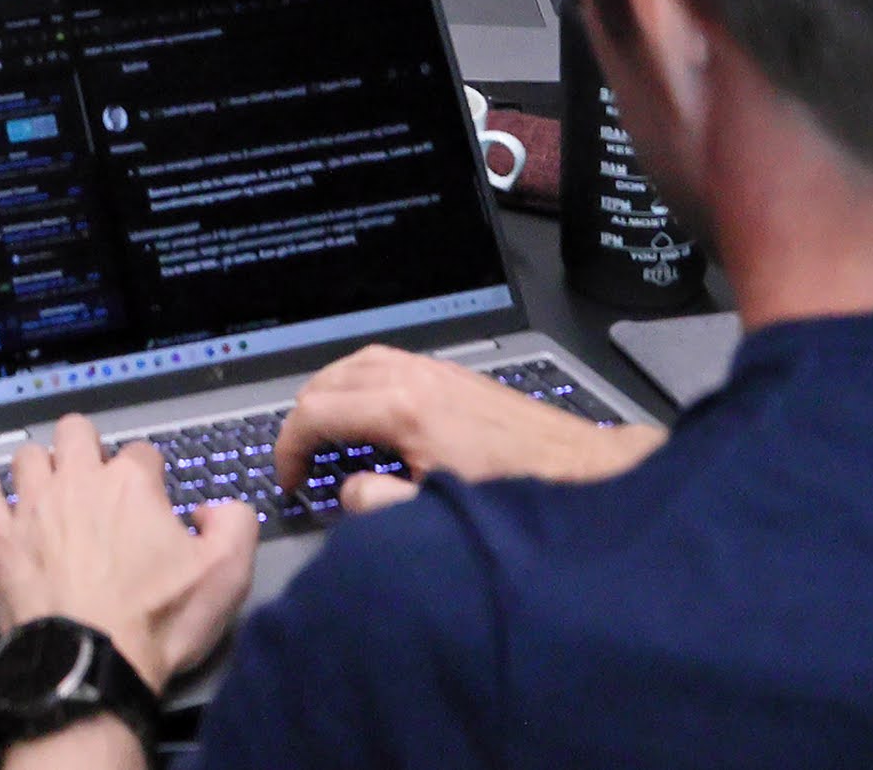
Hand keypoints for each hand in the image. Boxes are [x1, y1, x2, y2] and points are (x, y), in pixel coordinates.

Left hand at [0, 414, 254, 695]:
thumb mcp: (226, 574)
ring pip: (28, 456)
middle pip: (76, 432)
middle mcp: (77, 481)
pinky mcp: (0, 537)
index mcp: (131, 484)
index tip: (150, 499)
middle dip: (86, 446)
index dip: (148, 475)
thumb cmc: (156, 622)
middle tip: (94, 478)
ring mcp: (33, 507)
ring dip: (40, 465)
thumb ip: (234, 524)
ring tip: (48, 485)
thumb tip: (213, 509)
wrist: (90, 663)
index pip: (142, 453)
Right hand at [271, 345, 666, 512]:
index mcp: (403, 409)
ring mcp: (436, 370)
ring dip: (331, 393)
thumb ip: (380, 503)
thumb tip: (346, 490)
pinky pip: (388, 361)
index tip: (290, 481)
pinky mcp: (456, 375)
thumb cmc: (516, 494)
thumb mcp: (439, 511)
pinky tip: (372, 413)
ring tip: (325, 430)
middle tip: (301, 459)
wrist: (584, 472)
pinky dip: (362, 381)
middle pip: (330, 379)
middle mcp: (415, 377)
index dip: (288, 449)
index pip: (315, 413)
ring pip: (359, 362)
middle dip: (304, 418)